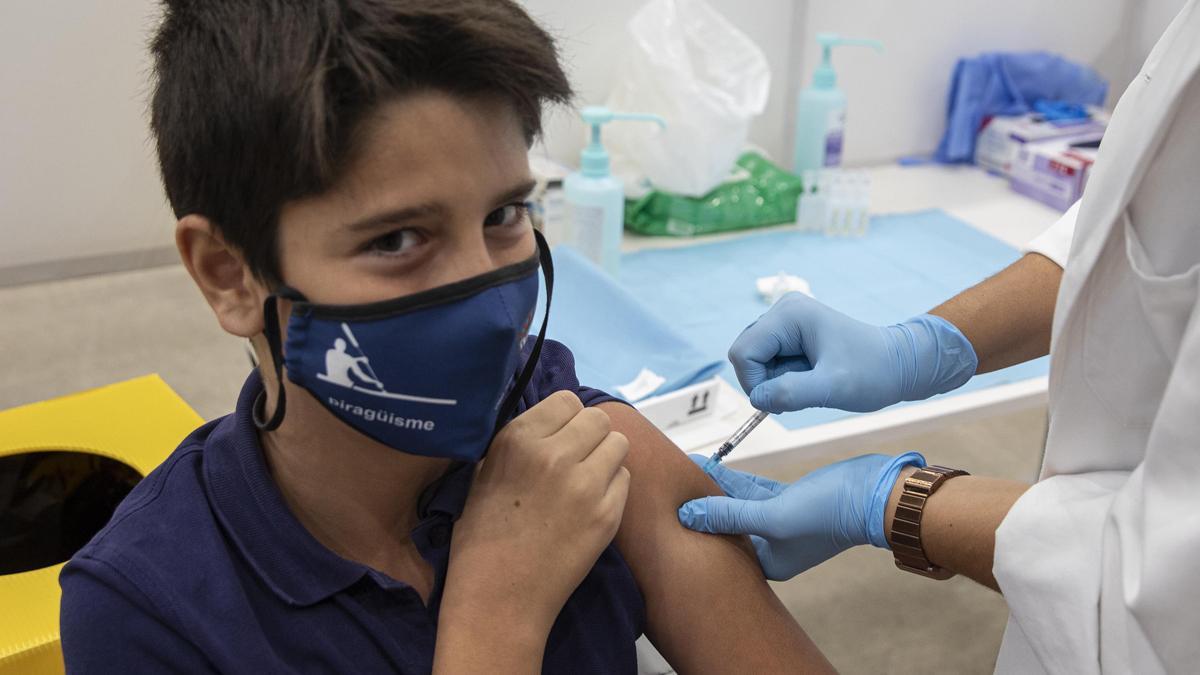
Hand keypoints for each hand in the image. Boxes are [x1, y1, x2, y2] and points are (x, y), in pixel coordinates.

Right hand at [444, 391, 630, 632]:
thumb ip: (519, 443)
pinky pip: (625, 480)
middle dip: (590, 437)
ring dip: (605, 459)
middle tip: (577, 461)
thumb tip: (551, 424)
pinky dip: (612, 489)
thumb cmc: (482, 537)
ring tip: (586, 482)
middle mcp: (554, 454)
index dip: (565, 419)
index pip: (567, 400)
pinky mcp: (607, 514)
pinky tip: (590, 507)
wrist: (499, 596)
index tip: (559, 439)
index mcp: (518, 439)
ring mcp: (585, 484)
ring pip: (618, 444)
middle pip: (598, 419)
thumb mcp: (484, 474)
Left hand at [678, 452, 923, 579]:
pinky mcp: (792, 501)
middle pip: (728, 523)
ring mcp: (783, 524)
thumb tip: (688, 515)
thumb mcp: (772, 516)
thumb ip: (729, 515)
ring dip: (719, 487)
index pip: (722, 545)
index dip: (698, 525)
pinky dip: (738, 482)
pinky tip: (718, 468)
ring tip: (691, 466)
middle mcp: (774, 548)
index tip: (674, 504)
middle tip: (675, 480)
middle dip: (704, 502)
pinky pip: (756, 492)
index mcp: (769, 563)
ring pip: (741, 504)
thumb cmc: (831, 513)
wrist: (877, 493)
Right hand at [728, 293, 976, 413]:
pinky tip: (808, 380)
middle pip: (746, 354)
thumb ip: (791, 393)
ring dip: (775, 381)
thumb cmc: (872, 373)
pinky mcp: (791, 333)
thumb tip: (756, 399)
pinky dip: (781, 378)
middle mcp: (784, 310)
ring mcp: (787, 320)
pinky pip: (768, 361)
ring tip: (810, 385)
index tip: (782, 401)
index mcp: (790, 315)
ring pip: (755, 360)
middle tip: (800, 394)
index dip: (755, 383)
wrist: (900, 365)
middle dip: (765, 381)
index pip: (744, 353)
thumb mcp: (833, 387)